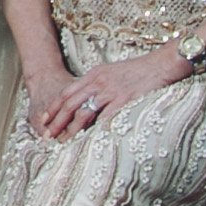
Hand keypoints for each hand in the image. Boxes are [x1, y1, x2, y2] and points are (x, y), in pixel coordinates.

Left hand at [31, 47, 187, 139]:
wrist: (161, 64)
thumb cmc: (140, 70)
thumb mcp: (113, 72)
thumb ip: (100, 83)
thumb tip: (90, 98)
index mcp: (94, 75)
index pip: (66, 92)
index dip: (53, 107)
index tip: (44, 119)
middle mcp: (98, 82)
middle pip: (70, 103)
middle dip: (56, 120)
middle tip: (46, 135)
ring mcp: (110, 91)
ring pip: (83, 112)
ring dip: (71, 129)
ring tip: (63, 141)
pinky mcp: (123, 100)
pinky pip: (105, 117)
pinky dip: (95, 130)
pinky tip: (88, 141)